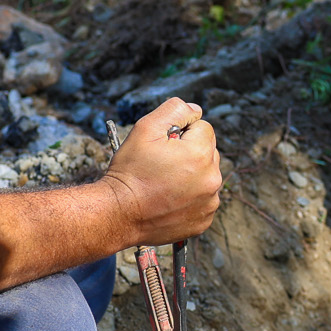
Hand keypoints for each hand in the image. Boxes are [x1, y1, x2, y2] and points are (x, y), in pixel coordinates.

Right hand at [103, 97, 222, 243]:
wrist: (118, 214)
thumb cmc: (130, 171)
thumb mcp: (145, 128)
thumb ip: (174, 110)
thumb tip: (195, 110)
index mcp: (201, 154)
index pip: (203, 128)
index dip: (181, 132)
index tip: (163, 146)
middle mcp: (212, 180)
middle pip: (208, 152)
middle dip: (189, 153)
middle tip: (162, 165)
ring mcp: (209, 203)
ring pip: (206, 176)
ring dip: (191, 175)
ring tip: (164, 183)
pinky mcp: (203, 221)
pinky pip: (203, 200)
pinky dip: (190, 198)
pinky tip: (169, 200)